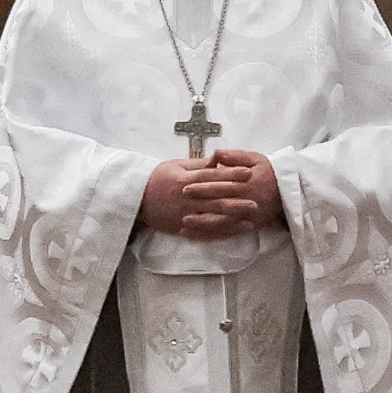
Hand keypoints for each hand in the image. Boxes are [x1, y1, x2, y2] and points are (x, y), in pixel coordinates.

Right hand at [137, 152, 282, 237]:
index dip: (231, 175)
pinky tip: (233, 232)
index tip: (247, 173)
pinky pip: (204, 233)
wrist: (135, 198)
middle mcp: (186, 198)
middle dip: (237, 201)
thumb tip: (218, 159)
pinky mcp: (182, 228)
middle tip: (256, 202)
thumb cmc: (157, 179)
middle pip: (216, 199)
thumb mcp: (176, 165)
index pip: (212, 177)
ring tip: (250, 220)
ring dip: (232, 220)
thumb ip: (198, 165)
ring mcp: (184, 215)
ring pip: (212, 218)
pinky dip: (219, 233)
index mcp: (185, 180)